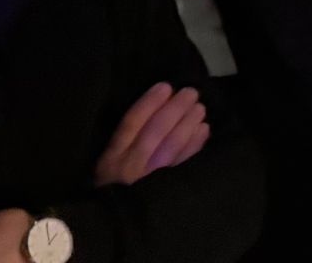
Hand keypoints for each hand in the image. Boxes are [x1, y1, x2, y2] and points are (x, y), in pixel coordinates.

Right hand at [94, 82, 208, 187]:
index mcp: (111, 159)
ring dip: (188, 122)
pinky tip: (203, 129)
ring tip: (199, 108)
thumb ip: (124, 140)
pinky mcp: (169, 190)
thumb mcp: (108, 163)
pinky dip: (195, 143)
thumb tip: (155, 106)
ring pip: (172, 145)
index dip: (149, 103)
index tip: (165, 86)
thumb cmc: (114, 185)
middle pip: (155, 131)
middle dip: (175, 108)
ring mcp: (150, 180)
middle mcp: (130, 168)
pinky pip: (185, 162)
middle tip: (190, 93)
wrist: (119, 224)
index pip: (131, 123)